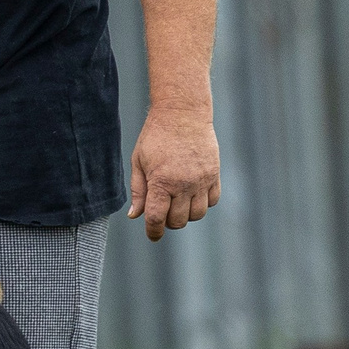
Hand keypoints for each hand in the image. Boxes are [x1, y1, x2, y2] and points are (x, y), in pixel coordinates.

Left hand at [127, 106, 219, 241]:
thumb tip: (135, 215)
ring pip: (197, 214)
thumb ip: (138, 190)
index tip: (152, 235)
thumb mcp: (139, 161)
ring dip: (186, 214)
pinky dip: (203, 203)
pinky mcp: (214, 174)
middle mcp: (183, 183)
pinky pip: (212, 201)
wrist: (182, 113)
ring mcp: (201, 179)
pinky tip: (192, 193)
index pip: (156, 218)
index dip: (153, 232)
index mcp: (161, 181)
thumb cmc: (156, 136)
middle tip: (162, 210)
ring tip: (177, 201)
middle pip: (178, 221)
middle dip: (168, 221)